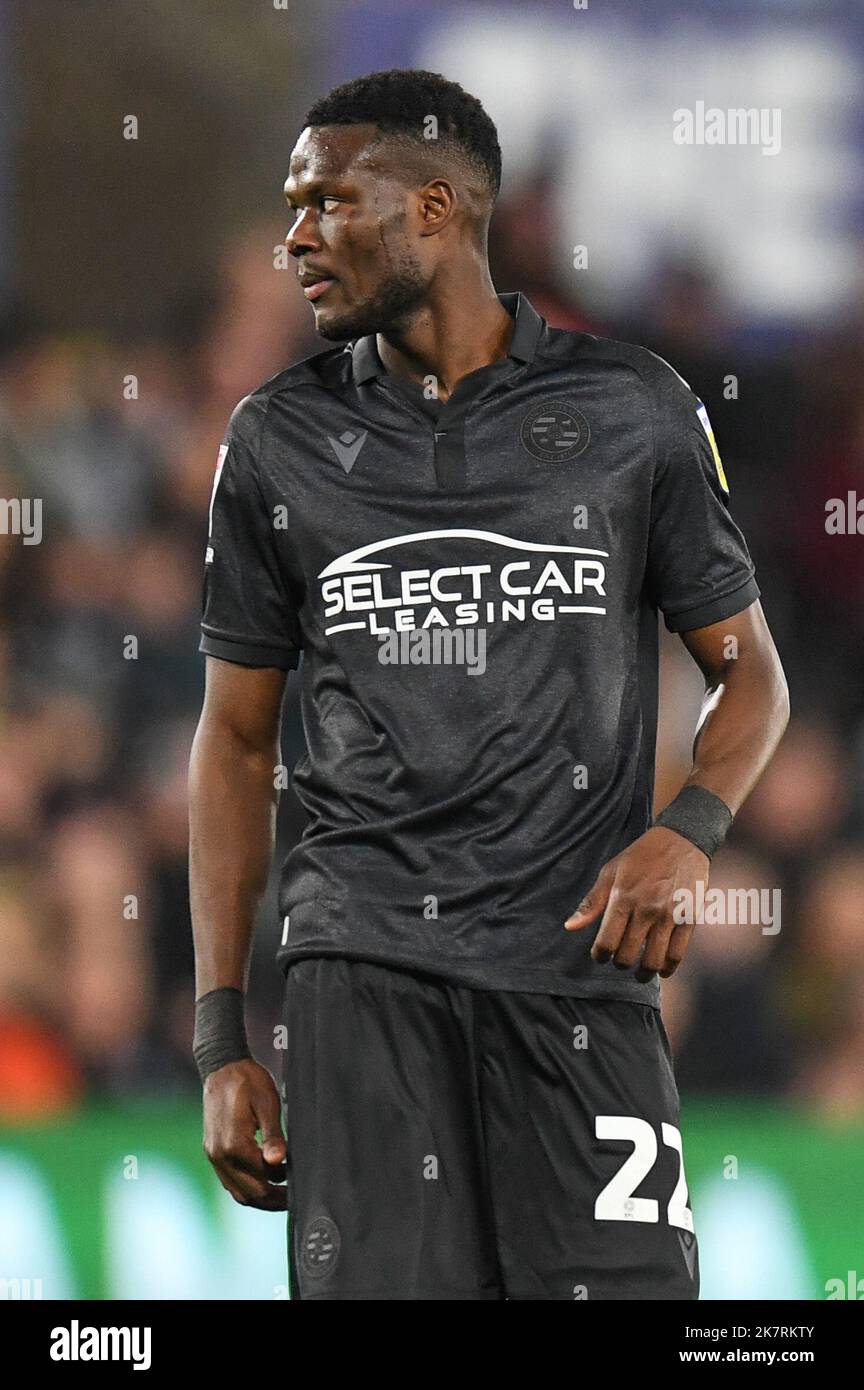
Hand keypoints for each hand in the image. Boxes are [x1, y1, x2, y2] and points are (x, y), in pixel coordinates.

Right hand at [203, 1057, 288, 1209]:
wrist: (222, 1066)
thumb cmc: (248, 1081)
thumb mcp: (267, 1103)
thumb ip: (273, 1135)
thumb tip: (278, 1162)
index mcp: (234, 1145)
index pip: (264, 1178)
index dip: (285, 1186)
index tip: (303, 1186)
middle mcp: (220, 1156)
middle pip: (250, 1193)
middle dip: (274, 1200)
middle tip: (296, 1199)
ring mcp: (213, 1156)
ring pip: (238, 1192)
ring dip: (261, 1198)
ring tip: (283, 1195)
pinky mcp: (213, 1152)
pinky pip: (230, 1180)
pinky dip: (248, 1187)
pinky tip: (266, 1180)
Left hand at [564, 826, 708, 981]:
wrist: (681, 841)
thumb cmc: (641, 856)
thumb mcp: (610, 872)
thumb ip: (591, 902)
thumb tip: (570, 927)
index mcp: (623, 898)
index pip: (606, 942)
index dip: (600, 956)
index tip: (600, 956)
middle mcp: (646, 909)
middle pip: (628, 954)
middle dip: (620, 963)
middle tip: (619, 961)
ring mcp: (670, 916)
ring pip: (653, 960)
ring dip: (643, 974)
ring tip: (639, 974)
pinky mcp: (690, 919)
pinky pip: (677, 954)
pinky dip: (667, 968)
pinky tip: (661, 970)